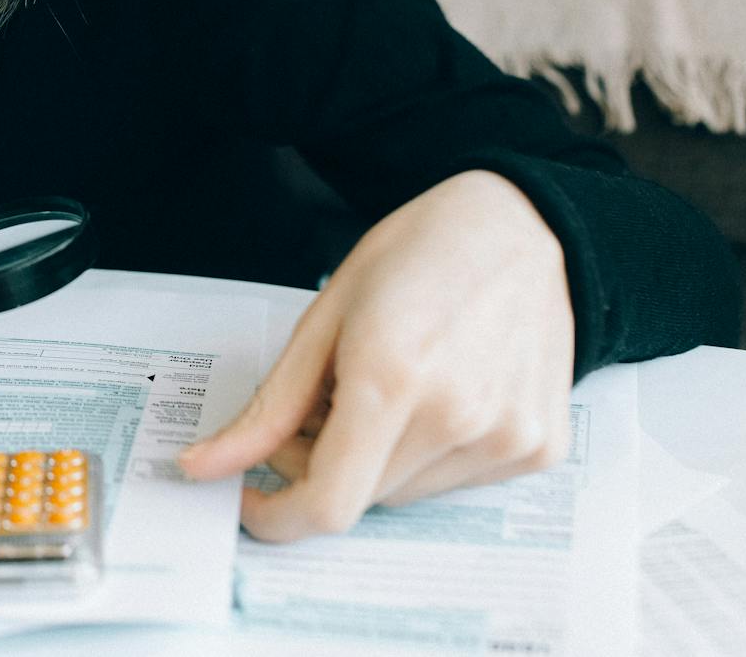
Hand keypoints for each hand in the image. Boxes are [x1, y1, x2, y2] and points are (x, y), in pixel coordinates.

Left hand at [178, 170, 574, 540]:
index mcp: (393, 375)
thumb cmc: (417, 255)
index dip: (278, 517)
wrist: (520, 227)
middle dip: (318, 468)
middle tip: (314, 411)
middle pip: (359, 497)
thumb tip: (205, 466)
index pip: (328, 503)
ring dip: (374, 462)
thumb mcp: (326, 316)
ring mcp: (507, 437)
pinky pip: (455, 482)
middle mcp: (458, 416)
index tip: (251, 499)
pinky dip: (426, 455)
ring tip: (379, 392)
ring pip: (405, 494)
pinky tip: (433, 395)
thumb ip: (270, 406)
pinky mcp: (540, 447)